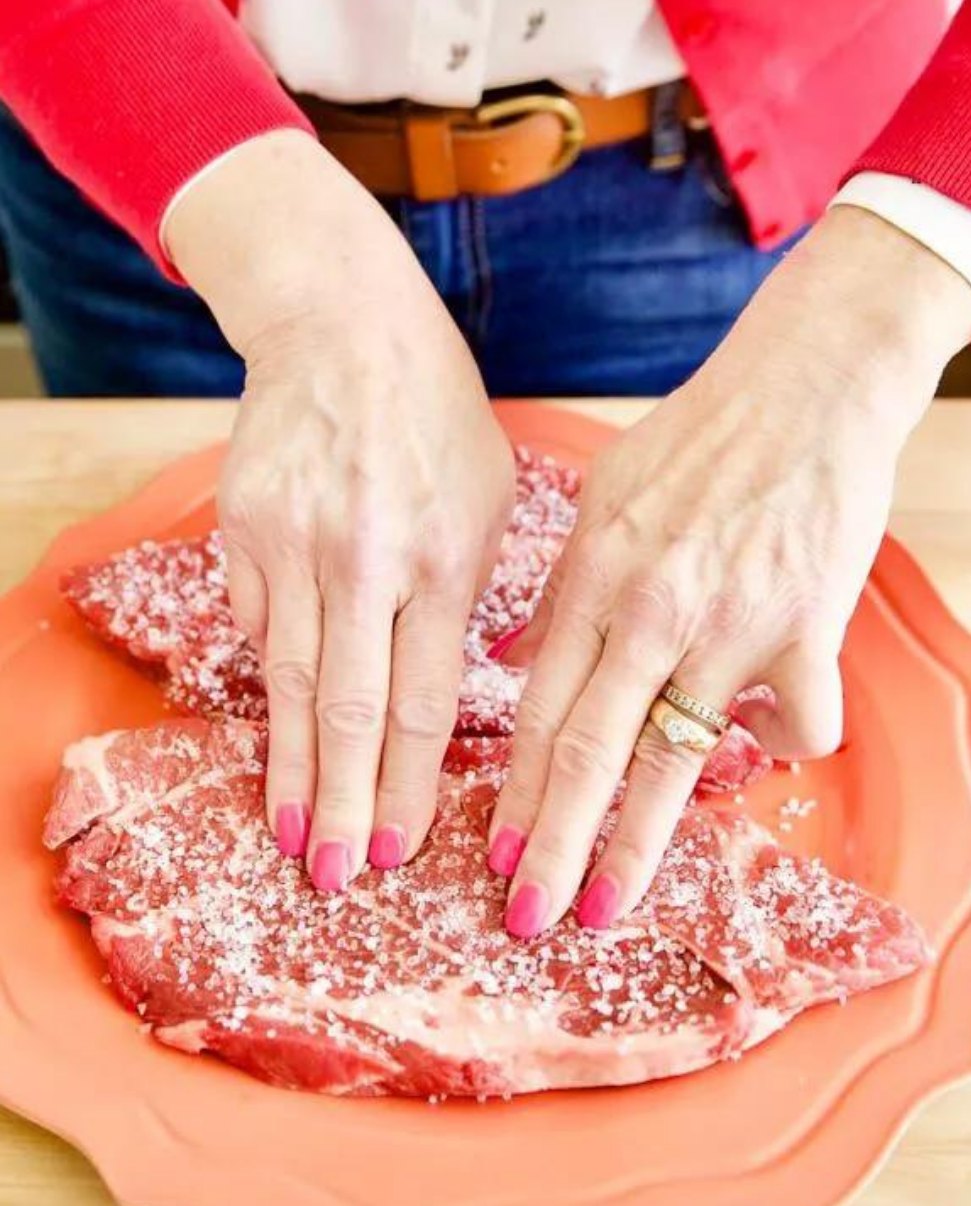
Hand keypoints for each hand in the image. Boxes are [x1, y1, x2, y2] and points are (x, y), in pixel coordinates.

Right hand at [164, 130, 514, 886]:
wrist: (344, 327)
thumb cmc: (439, 420)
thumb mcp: (493, 500)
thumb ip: (477, 600)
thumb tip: (450, 697)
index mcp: (445, 556)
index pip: (422, 702)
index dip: (405, 785)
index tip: (395, 848)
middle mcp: (366, 558)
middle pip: (347, 709)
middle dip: (340, 805)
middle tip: (334, 877)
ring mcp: (294, 542)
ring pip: (287, 682)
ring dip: (287, 768)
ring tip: (285, 834)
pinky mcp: (242, 528)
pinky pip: (253, 624)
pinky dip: (268, 680)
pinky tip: (276, 733)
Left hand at [488, 206, 970, 937]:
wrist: (804, 389)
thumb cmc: (695, 443)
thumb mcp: (600, 501)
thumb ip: (555, 590)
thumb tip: (508, 659)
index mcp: (594, 582)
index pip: (535, 708)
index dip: (509, 790)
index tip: (489, 853)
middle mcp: (651, 613)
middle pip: (588, 752)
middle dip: (550, 846)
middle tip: (524, 917)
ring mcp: (730, 625)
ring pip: (676, 761)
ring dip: (636, 844)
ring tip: (608, 905)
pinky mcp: (808, 628)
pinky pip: (796, 725)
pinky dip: (781, 748)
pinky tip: (766, 742)